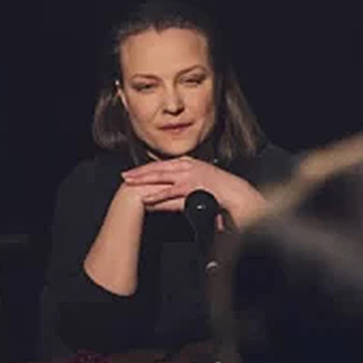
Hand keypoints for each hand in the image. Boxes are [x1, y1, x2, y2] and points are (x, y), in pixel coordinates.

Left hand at [121, 157, 258, 219]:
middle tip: (125, 176)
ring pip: (160, 176)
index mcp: (189, 163)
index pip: (163, 164)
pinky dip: (156, 196)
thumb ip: (183, 187)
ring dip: (143, 180)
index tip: (134, 172)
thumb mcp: (199, 184)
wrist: (237, 194)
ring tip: (129, 184)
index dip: (147, 168)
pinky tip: (146, 199)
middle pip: (158, 168)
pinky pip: (170, 192)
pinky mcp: (192, 186)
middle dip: (140, 172)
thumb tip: (168, 193)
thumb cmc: (221, 191)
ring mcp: (189, 175)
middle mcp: (188, 166)